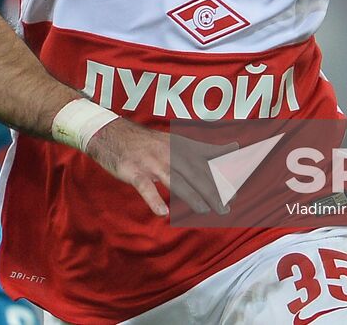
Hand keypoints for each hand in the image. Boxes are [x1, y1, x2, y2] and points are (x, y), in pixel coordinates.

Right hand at [84, 117, 232, 216]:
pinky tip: (162, 212)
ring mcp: (151, 162)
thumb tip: (234, 148)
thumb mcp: (176, 141)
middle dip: (211, 191)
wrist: (111, 134)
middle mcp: (168, 153)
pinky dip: (153, 199)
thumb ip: (204, 148)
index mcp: (180, 147)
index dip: (220, 177)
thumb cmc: (147, 143)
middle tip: (225, 209)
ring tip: (204, 210)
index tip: (236, 192)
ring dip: (190, 195)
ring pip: (174, 179)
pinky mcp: (133, 171)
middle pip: (194, 173)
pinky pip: (145, 187)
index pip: (205, 162)